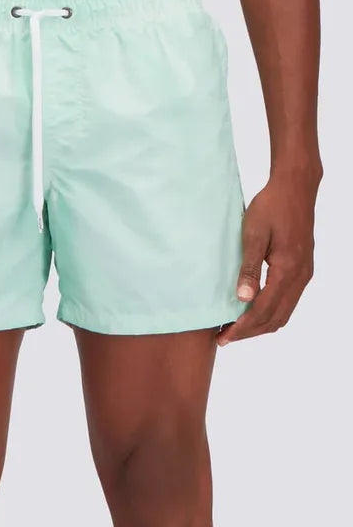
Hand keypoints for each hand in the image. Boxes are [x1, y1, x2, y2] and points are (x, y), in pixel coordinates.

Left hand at [217, 171, 319, 345]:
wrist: (295, 188)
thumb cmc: (271, 207)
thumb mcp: (253, 234)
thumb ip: (249, 268)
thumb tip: (242, 299)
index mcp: (287, 269)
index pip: (263, 310)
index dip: (242, 328)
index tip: (223, 337)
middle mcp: (300, 276)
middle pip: (275, 318)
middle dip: (249, 332)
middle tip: (224, 338)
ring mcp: (304, 274)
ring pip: (283, 313)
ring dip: (260, 325)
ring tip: (236, 329)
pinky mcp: (303, 269)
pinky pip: (288, 302)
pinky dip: (271, 313)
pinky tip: (254, 312)